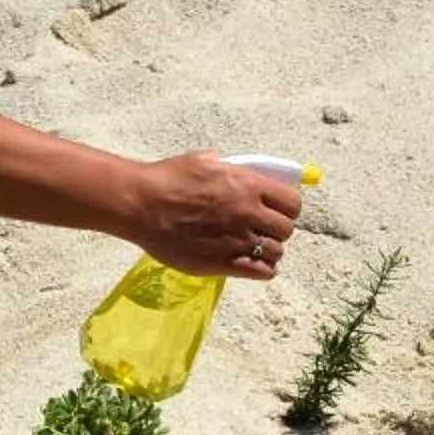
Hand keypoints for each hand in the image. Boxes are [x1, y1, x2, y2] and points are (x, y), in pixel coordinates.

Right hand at [130, 153, 302, 279]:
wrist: (141, 205)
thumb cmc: (169, 179)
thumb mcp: (207, 161)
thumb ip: (235, 170)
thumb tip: (254, 174)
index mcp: (248, 185)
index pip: (292, 202)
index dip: (287, 207)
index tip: (278, 210)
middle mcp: (248, 213)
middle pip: (286, 229)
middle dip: (277, 229)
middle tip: (264, 229)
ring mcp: (237, 240)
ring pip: (277, 252)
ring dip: (269, 250)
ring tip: (255, 248)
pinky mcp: (222, 263)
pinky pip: (262, 272)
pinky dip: (263, 270)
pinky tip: (253, 265)